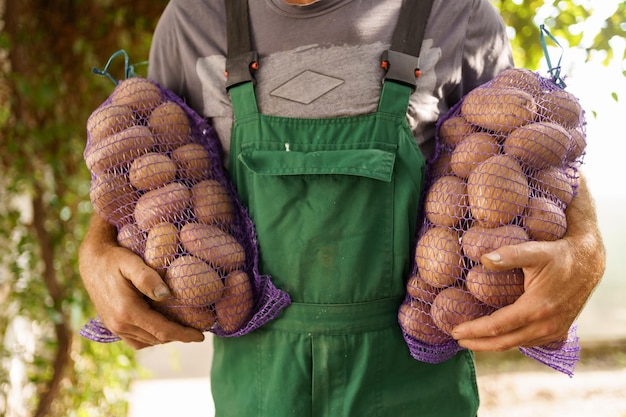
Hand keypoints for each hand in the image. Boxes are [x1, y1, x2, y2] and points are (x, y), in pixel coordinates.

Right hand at [79, 215, 204, 348]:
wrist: (91, 262)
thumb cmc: (114, 258)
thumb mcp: (131, 262)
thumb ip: (147, 278)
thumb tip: (166, 295)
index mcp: (127, 311)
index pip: (162, 330)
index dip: (184, 335)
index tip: (201, 336)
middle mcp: (120, 324)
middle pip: (157, 338)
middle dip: (179, 337)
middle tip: (197, 331)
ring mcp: (115, 328)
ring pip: (148, 341)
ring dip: (166, 338)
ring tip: (183, 329)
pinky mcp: (113, 326)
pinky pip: (136, 341)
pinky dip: (152, 338)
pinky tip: (162, 327)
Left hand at [451, 176, 605, 350]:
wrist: (588, 263)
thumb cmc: (558, 255)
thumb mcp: (534, 251)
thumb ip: (509, 255)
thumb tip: (483, 259)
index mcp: (536, 309)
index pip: (496, 326)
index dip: (474, 330)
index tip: (454, 330)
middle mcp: (545, 326)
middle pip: (503, 342)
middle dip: (477, 343)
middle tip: (455, 338)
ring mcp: (552, 332)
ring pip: (515, 344)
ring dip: (491, 344)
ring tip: (470, 339)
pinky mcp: (557, 332)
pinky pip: (527, 342)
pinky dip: (508, 341)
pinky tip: (494, 336)